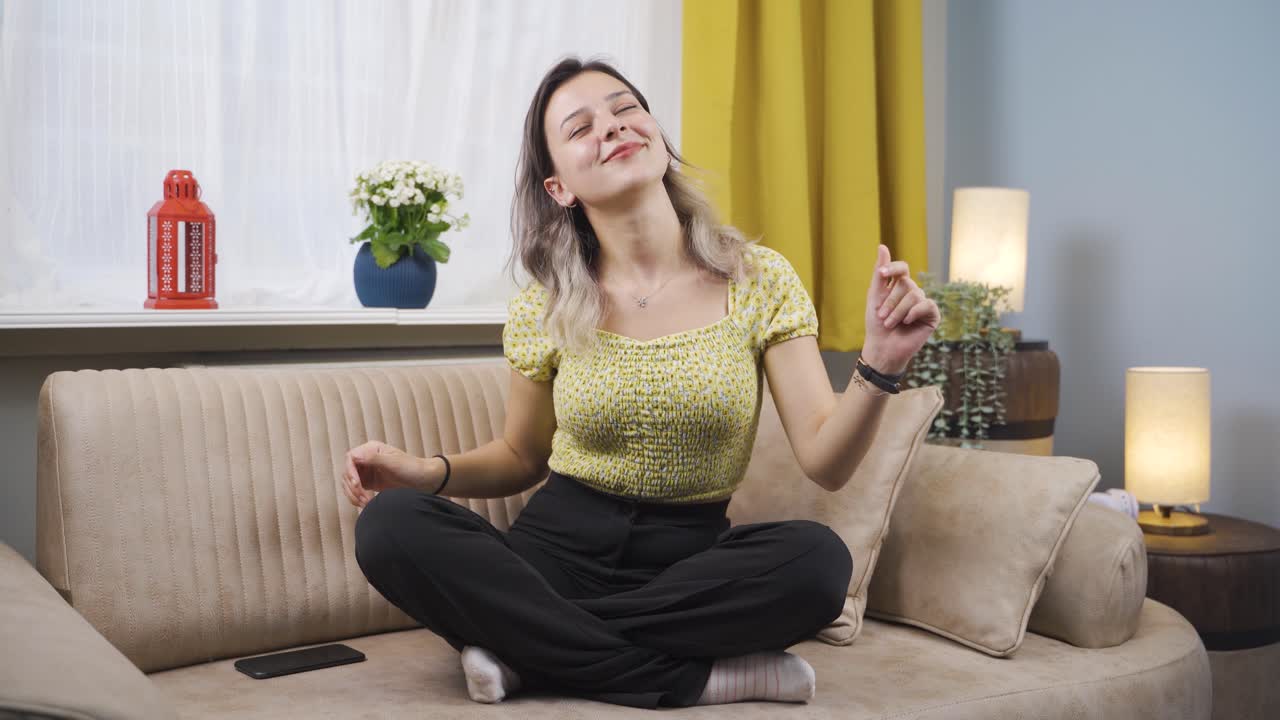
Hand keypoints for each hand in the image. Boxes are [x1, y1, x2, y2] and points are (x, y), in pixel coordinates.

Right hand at [341, 440, 423, 508]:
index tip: (356, 483)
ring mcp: (366, 471)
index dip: (350, 471)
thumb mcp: (393, 462)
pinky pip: (356, 491)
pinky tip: (366, 504)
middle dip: (353, 487)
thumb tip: (355, 456)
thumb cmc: (412, 468)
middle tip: (363, 497)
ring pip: (349, 484)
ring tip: (366, 503)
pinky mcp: (369, 483)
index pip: (351, 458)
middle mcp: (366, 459)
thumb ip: (374, 458)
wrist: (424, 481)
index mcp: (371, 449)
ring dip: (354, 495)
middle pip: (347, 473)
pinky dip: (357, 499)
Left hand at [863, 244, 939, 374]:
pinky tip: (907, 322)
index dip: (893, 267)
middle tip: (882, 317)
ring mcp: (923, 303)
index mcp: (899, 286)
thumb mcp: (874, 296)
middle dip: (890, 301)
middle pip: (905, 283)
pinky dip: (914, 312)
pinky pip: (926, 305)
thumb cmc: (876, 324)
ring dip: (898, 311)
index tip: (881, 275)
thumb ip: (879, 274)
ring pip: (914, 294)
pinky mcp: (932, 315)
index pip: (902, 268)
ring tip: (890, 324)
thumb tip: (882, 246)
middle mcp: (913, 292)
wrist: (882, 348)